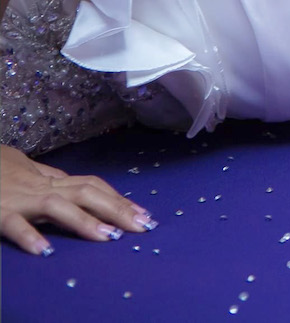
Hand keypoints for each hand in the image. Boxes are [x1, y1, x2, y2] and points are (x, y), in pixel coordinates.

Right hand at [1, 144, 155, 254]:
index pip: (92, 185)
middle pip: (86, 192)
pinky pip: (14, 223)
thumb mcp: (26, 170)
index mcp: (49, 179)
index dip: (119, 199)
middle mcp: (40, 186)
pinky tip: (44, 251)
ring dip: (84, 221)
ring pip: (58, 206)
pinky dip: (29, 235)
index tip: (143, 214)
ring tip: (108, 237)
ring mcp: (19, 198)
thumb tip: (78, 186)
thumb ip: (50, 180)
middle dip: (117, 209)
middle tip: (143, 226)